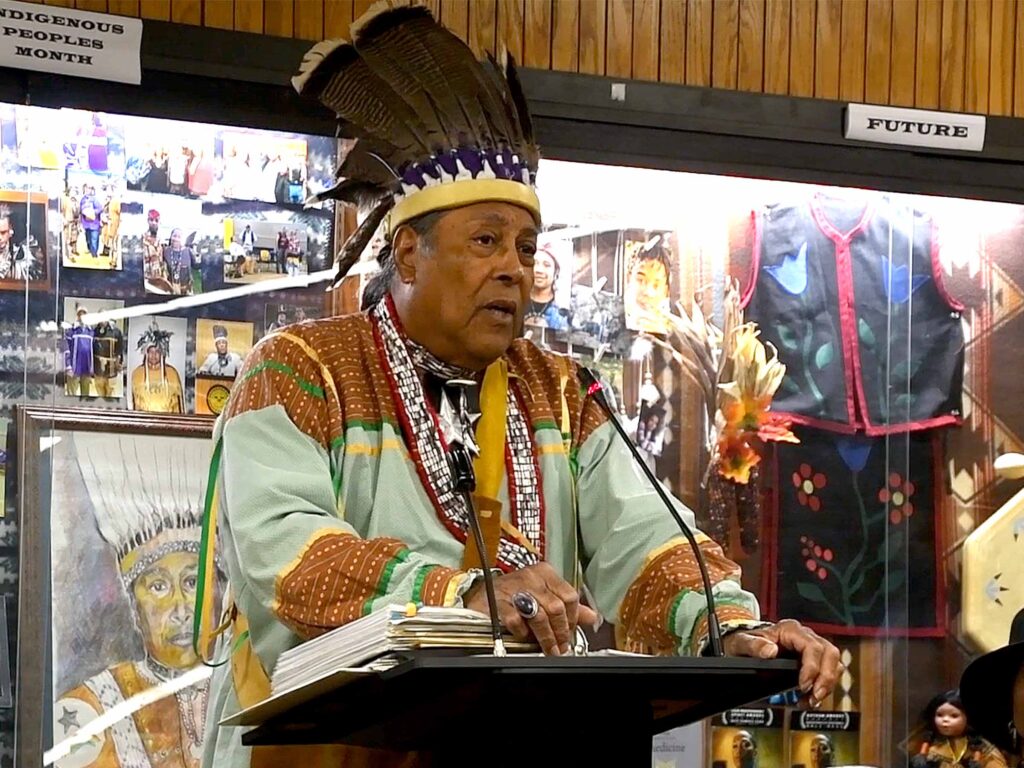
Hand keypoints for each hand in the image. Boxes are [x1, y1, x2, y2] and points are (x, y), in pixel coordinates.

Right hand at [464, 562, 600, 656]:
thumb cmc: (515, 593)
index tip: (571, 633)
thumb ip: (567, 605)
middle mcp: (531, 577)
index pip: (569, 595)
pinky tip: (525, 637)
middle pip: (556, 607)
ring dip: (547, 637)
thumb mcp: (543, 594)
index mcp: (545, 573)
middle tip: (561, 646)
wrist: (482, 594)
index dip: (573, 618)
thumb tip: (591, 617)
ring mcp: (513, 589)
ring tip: (549, 649)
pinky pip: (516, 621)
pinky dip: (523, 633)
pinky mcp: (498, 603)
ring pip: (540, 615)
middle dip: (561, 632)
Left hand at [721, 619, 840, 706]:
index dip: (812, 667)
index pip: (812, 646)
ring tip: (811, 700)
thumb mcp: (741, 643)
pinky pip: (827, 672)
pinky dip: (823, 687)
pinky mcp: (813, 661)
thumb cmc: (744, 642)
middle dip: (826, 678)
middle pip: (829, 654)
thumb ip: (753, 645)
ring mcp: (811, 648)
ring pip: (833, 663)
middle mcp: (804, 636)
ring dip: (827, 685)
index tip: (803, 685)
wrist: (742, 646)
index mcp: (789, 630)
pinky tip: (810, 699)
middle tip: (814, 697)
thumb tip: (770, 651)